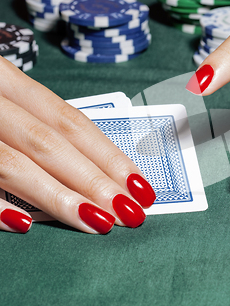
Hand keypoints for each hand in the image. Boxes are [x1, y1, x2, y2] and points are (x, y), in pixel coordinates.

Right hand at [0, 57, 155, 233]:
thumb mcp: (2, 98)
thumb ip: (33, 125)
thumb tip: (88, 169)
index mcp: (6, 80)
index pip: (71, 122)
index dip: (109, 155)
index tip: (141, 185)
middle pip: (50, 143)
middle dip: (95, 181)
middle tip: (130, 212)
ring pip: (12, 162)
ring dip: (58, 196)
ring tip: (96, 222)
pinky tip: (22, 225)